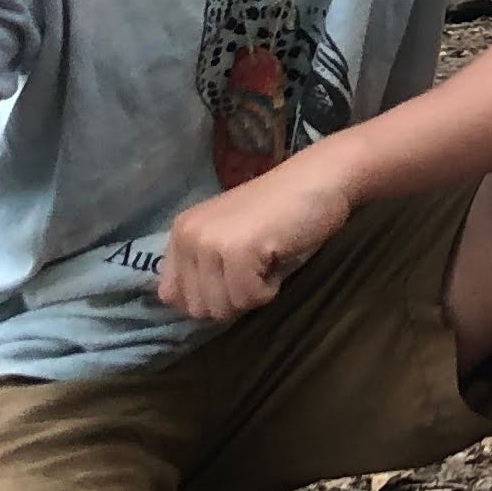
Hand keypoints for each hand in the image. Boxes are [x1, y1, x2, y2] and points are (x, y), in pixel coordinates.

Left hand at [158, 160, 353, 322]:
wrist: (320, 179)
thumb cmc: (282, 211)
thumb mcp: (229, 237)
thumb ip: (205, 266)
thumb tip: (198, 311)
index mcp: (181, 231)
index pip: (171, 295)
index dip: (205, 298)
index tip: (232, 279)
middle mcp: (187, 235)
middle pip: (198, 309)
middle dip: (232, 297)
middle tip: (255, 266)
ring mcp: (210, 242)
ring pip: (223, 308)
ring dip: (252, 293)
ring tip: (266, 258)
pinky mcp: (238, 250)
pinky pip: (249, 298)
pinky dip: (270, 288)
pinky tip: (277, 257)